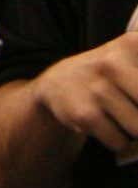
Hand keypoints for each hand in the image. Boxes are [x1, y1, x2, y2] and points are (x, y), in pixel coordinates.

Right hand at [35, 32, 137, 157]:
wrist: (57, 83)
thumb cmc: (110, 75)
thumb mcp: (134, 58)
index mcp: (132, 45)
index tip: (132, 95)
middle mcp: (112, 63)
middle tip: (132, 110)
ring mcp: (97, 89)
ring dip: (134, 131)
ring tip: (122, 118)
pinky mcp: (84, 114)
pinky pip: (120, 142)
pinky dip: (118, 142)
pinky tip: (107, 126)